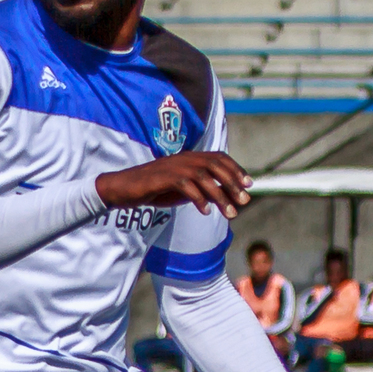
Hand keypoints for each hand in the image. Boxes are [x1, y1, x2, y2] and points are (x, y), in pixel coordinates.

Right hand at [96, 152, 251, 220]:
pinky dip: (199, 199)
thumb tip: (222, 198)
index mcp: (189, 158)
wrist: (123, 188)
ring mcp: (174, 166)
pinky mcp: (164, 177)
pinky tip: (205, 212)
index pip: (219, 158)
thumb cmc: (153, 188)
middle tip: (244, 201)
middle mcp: (184, 158)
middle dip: (233, 183)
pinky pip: (187, 186)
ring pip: (205, 177)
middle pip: (216, 166)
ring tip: (230, 213)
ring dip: (220, 196)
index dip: (236, 169)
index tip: (249, 185)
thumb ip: (200, 189)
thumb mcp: (181, 189)